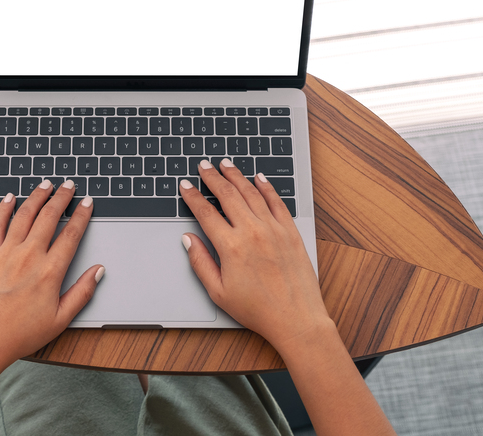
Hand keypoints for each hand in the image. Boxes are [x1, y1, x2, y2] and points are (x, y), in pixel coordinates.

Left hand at [0, 180, 102, 396]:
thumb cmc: (20, 335)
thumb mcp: (60, 320)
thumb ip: (82, 292)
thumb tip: (99, 271)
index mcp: (50, 271)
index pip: (71, 234)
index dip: (82, 215)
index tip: (87, 202)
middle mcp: (29, 256)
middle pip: (49, 217)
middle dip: (61, 197)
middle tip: (69, 185)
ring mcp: (6, 253)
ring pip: (25, 214)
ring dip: (37, 196)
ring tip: (45, 184)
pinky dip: (4, 208)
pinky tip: (10, 198)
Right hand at [180, 159, 330, 351]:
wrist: (296, 318)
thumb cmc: (257, 310)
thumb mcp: (218, 292)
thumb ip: (200, 262)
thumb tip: (188, 240)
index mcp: (231, 247)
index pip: (206, 213)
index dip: (193, 196)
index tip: (186, 186)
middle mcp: (252, 232)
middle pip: (228, 195)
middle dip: (213, 177)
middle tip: (204, 166)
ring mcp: (273, 229)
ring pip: (251, 192)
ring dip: (236, 176)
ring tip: (226, 164)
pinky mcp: (290, 232)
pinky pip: (277, 202)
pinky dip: (267, 187)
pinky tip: (259, 178)